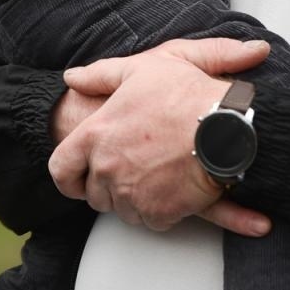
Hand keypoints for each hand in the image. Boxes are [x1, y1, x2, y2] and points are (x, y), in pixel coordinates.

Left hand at [48, 38, 273, 232]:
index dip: (68, 177)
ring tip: (156, 178)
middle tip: (132, 172)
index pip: (62, 168)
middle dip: (108, 187)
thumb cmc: (186, 96)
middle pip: (94, 194)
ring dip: (134, 200)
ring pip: (122, 210)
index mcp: (96, 135)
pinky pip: (150, 220)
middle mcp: (107, 168)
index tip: (77, 180)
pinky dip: (160, 210)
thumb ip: (101, 75)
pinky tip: (174, 191)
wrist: (227, 126)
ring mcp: (131, 193)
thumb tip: (73, 77)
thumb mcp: (140, 69)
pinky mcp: (158, 212)